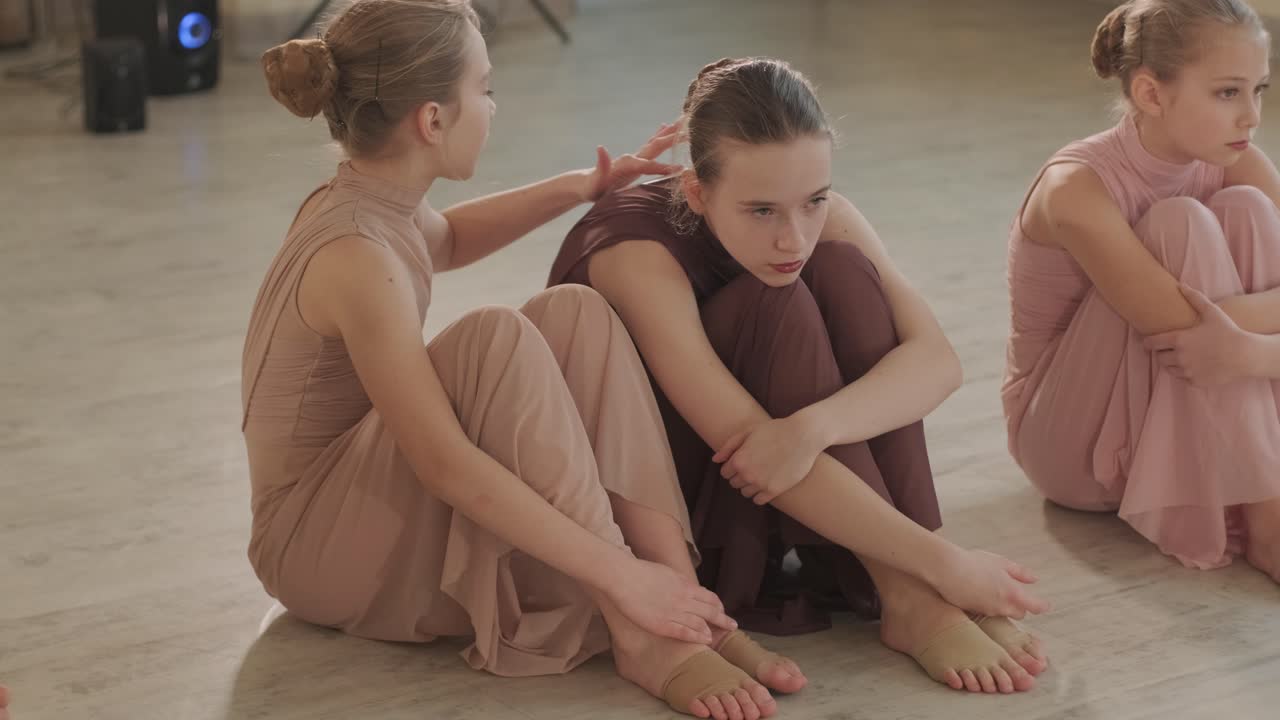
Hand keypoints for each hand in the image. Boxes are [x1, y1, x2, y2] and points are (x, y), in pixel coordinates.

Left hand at [579, 120, 683, 201]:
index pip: (647, 164)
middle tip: (691, 127)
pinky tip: (666, 126)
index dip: (661, 166)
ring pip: (656, 142)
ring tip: (685, 118)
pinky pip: (652, 146)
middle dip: (673, 137)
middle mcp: (632, 157)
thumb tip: (600, 147)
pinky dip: (660, 135)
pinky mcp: (636, 160)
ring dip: (670, 131)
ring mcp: (635, 157)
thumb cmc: (591, 187)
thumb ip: (600, 166)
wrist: (585, 184)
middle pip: (656, 145)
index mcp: (626, 164)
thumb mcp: (594, 181)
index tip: (678, 168)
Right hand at [604, 558, 736, 643]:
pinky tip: (705, 640)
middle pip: (711, 611)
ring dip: (713, 630)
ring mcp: (675, 612)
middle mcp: (684, 598)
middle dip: (723, 619)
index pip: (709, 597)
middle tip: (732, 626)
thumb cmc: (640, 572)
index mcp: (685, 585)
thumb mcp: (666, 572)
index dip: (718, 606)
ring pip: (701, 623)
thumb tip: (683, 586)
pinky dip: (698, 636)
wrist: (624, 576)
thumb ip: (677, 582)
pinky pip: (686, 632)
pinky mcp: (663, 624)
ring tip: (719, 637)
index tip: (721, 611)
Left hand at [713, 413, 824, 505]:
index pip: (725, 473)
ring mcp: (760, 484)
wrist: (803, 435)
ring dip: (750, 486)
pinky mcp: (774, 491)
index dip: (733, 467)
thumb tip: (715, 460)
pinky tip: (766, 484)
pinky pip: (758, 500)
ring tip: (761, 474)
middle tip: (754, 466)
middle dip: (741, 476)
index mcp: (738, 460)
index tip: (743, 461)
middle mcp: (746, 474)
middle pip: (734, 483)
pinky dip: (759, 495)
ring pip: (745, 493)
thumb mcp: (748, 431)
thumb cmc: (774, 430)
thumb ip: (728, 446)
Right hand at [933, 548, 1051, 619]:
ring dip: (1001, 605)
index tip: (1044, 604)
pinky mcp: (974, 613)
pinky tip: (977, 593)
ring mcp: (988, 612)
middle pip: (1019, 614)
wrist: (948, 570)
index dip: (1042, 606)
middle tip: (1012, 593)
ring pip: (1002, 613)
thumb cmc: (974, 563)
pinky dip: (986, 606)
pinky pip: (986, 613)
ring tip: (990, 589)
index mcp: (1013, 593)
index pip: (1035, 607)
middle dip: (1019, 607)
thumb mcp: (1000, 563)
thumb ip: (1019, 572)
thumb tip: (1034, 579)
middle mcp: (1003, 607)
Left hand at [1143, 284, 1254, 386]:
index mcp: (1179, 340)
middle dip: (1161, 352)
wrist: (1245, 355)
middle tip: (1166, 349)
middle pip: (1159, 357)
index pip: (1151, 343)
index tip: (1146, 342)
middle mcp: (1179, 357)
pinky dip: (1183, 373)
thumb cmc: (1228, 331)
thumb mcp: (1212, 312)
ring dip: (1170, 363)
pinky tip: (1191, 366)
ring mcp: (1187, 371)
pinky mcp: (1195, 382)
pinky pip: (1182, 378)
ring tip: (1178, 357)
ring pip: (1169, 369)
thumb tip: (1180, 285)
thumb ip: (1195, 298)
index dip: (1147, 342)